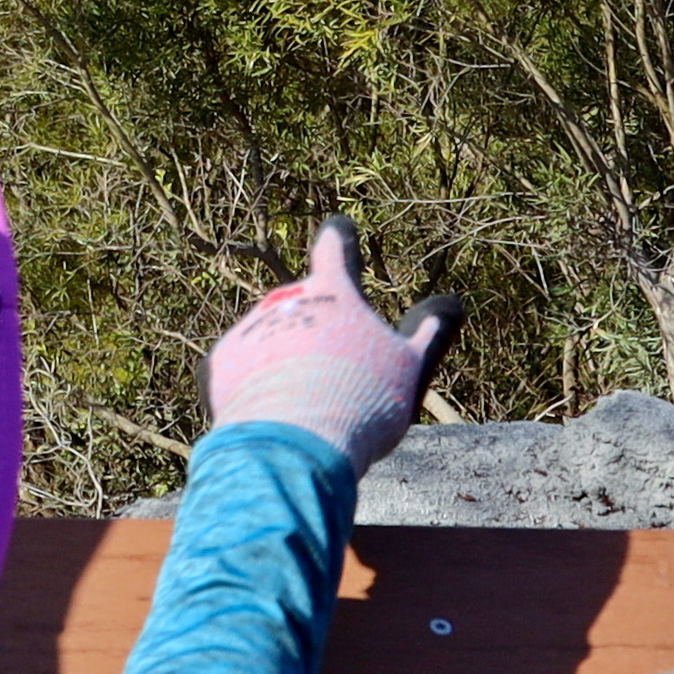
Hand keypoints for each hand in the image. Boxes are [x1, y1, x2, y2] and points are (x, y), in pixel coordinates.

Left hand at [207, 217, 457, 470]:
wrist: (296, 443)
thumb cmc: (363, 400)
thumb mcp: (411, 368)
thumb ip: (429, 335)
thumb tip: (451, 306)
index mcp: (334, 293)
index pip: (335, 251)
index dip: (339, 240)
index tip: (337, 230)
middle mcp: (287, 300)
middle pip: (303, 306)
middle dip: (316, 332)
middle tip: (336, 377)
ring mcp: (251, 329)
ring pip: (273, 338)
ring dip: (286, 361)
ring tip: (308, 407)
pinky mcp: (222, 362)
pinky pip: (243, 369)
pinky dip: (257, 386)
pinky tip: (275, 415)